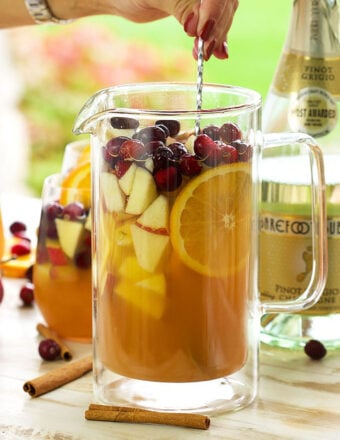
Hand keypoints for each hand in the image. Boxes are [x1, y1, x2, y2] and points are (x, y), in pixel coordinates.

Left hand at [95, 0, 238, 59]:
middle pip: (224, 3)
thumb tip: (198, 26)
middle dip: (215, 29)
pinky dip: (217, 38)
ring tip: (204, 55)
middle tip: (203, 52)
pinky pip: (216, 21)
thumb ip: (180, 6)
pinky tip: (219, 53)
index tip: (202, 34)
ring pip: (223, 14)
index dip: (214, 12)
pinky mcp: (199, 8)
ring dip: (217, 37)